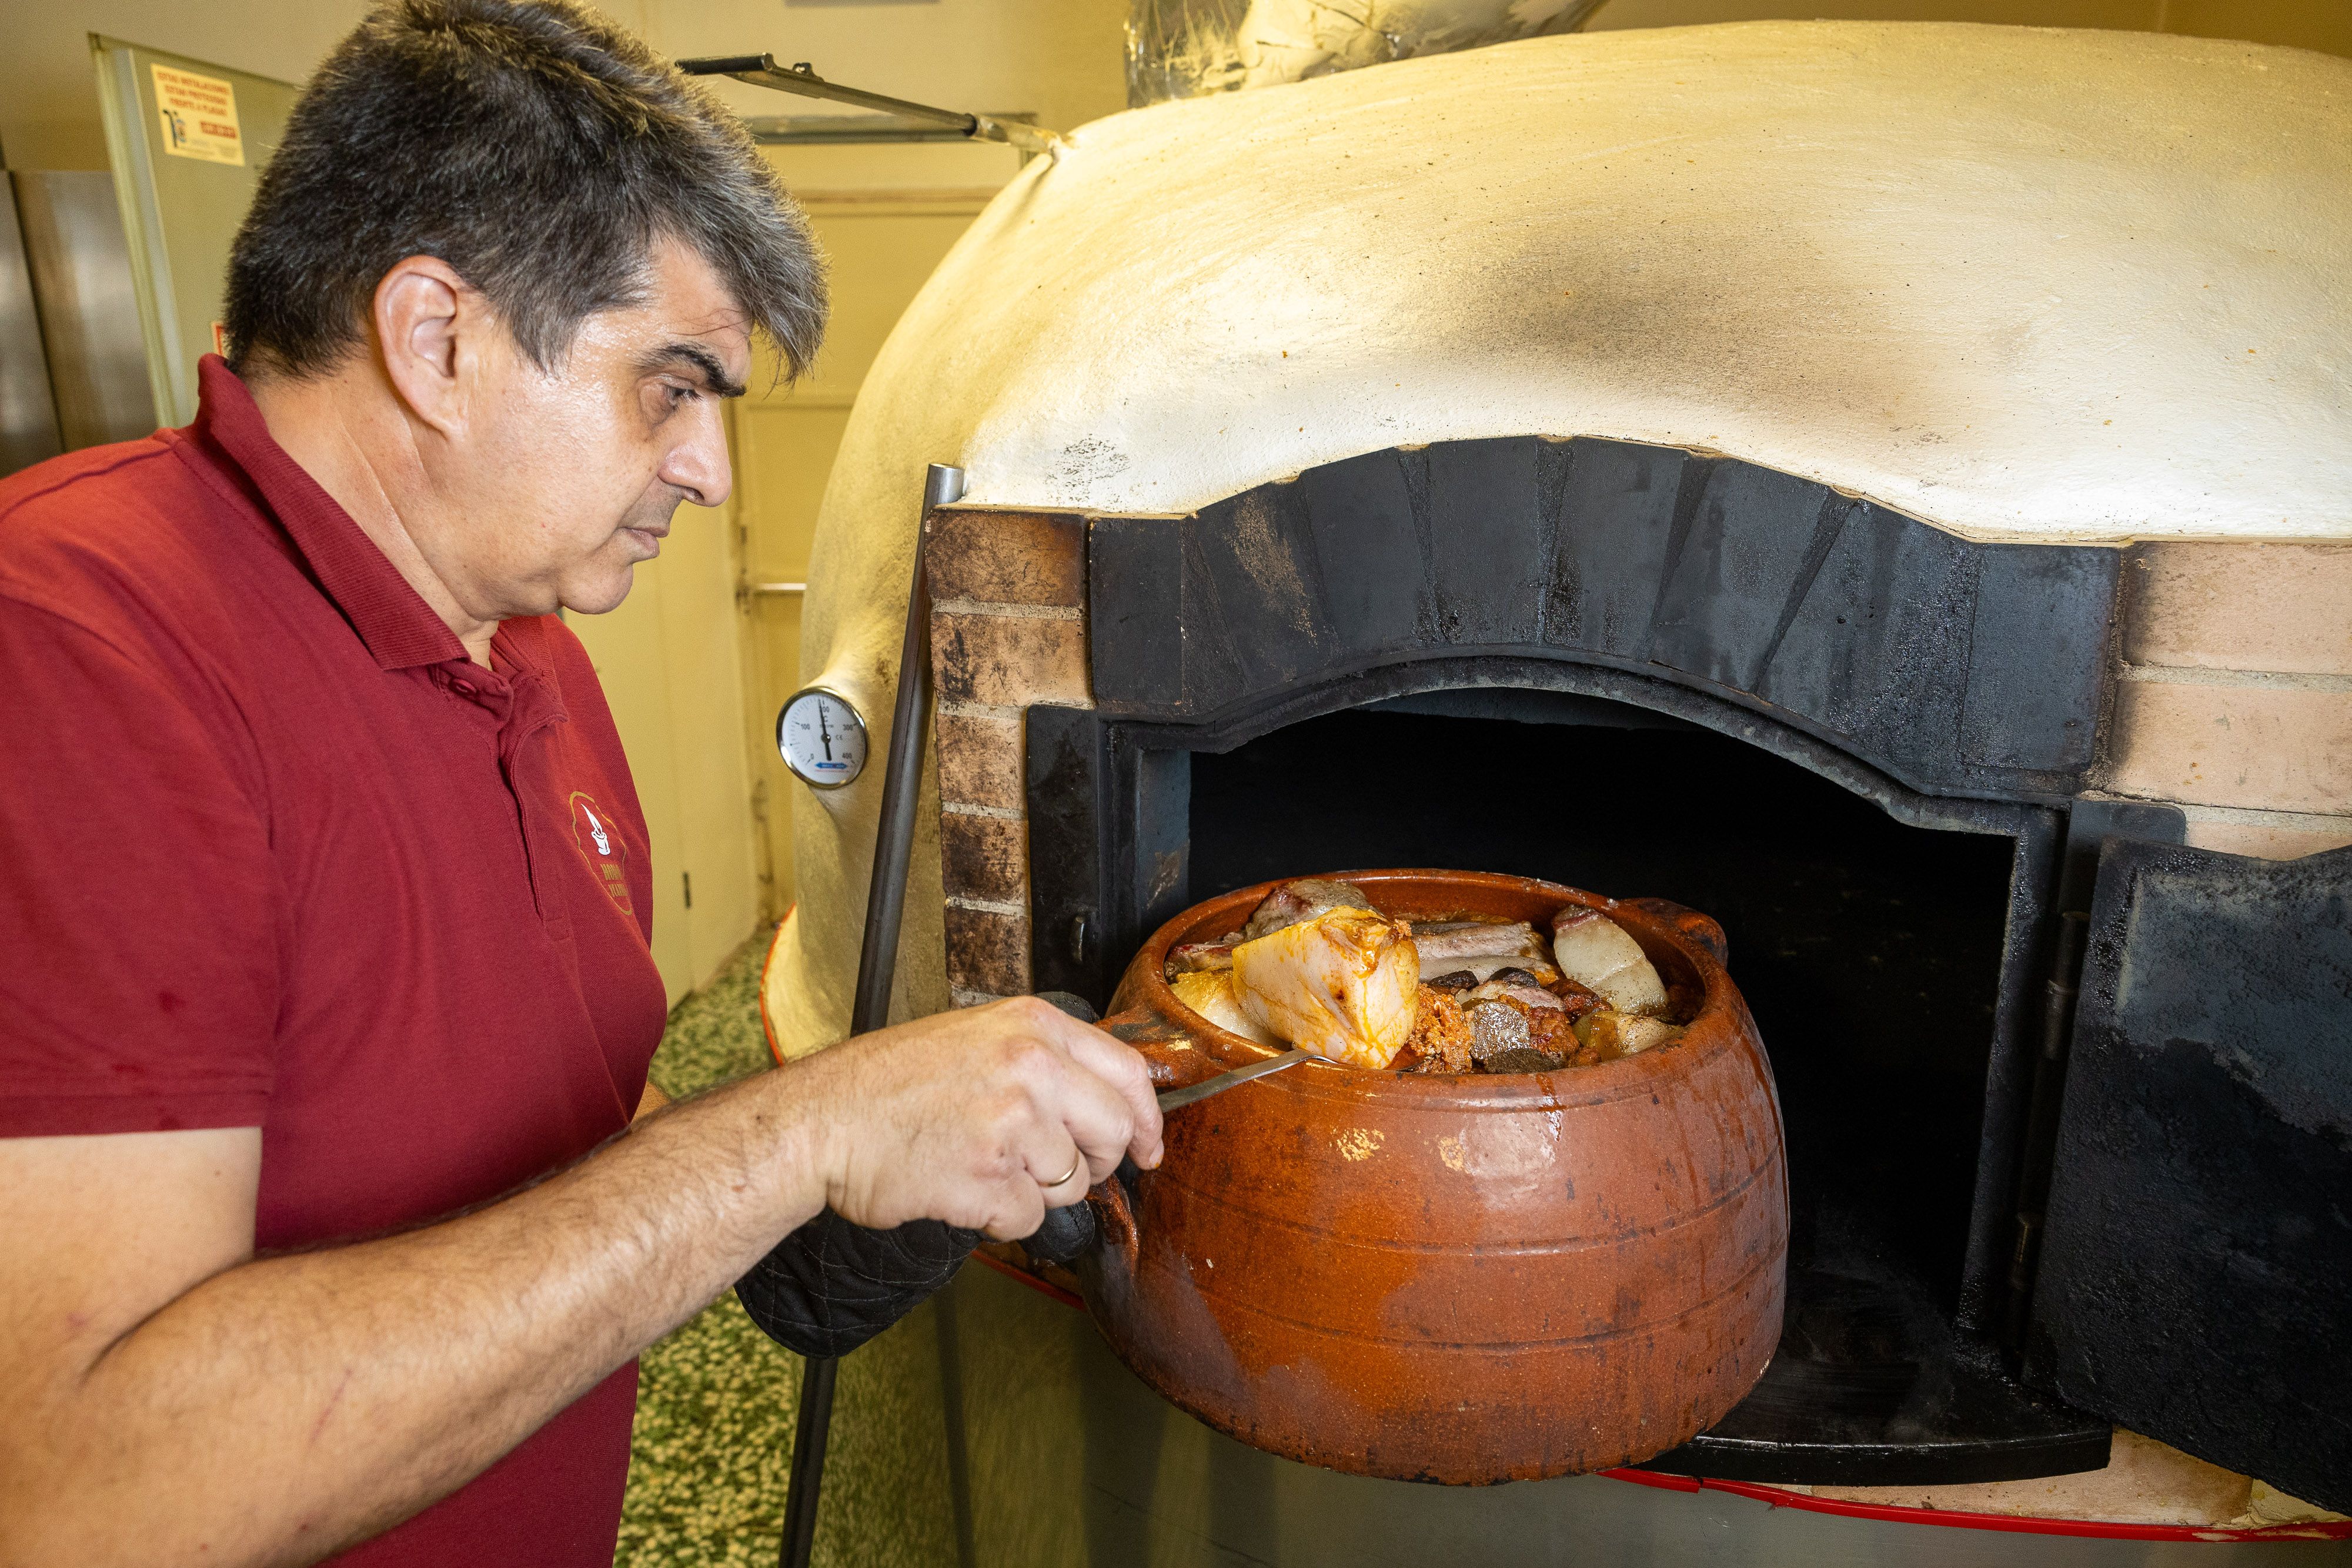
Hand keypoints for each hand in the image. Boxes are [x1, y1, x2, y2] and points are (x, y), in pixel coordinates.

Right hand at [801, 996, 1163, 1241]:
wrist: (823, 1119)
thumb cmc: (889, 1084)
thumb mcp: (976, 1036)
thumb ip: (1043, 1059)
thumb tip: (1106, 1102)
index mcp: (1034, 1027)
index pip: (1127, 1074)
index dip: (1147, 1119)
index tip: (1149, 1147)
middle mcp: (1031, 1068)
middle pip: (1112, 1134)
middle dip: (1094, 1162)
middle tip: (1055, 1167)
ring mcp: (1011, 1123)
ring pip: (1070, 1183)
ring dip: (1033, 1188)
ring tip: (979, 1163)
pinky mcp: (988, 1177)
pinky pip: (1028, 1217)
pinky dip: (1000, 1216)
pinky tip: (961, 1186)